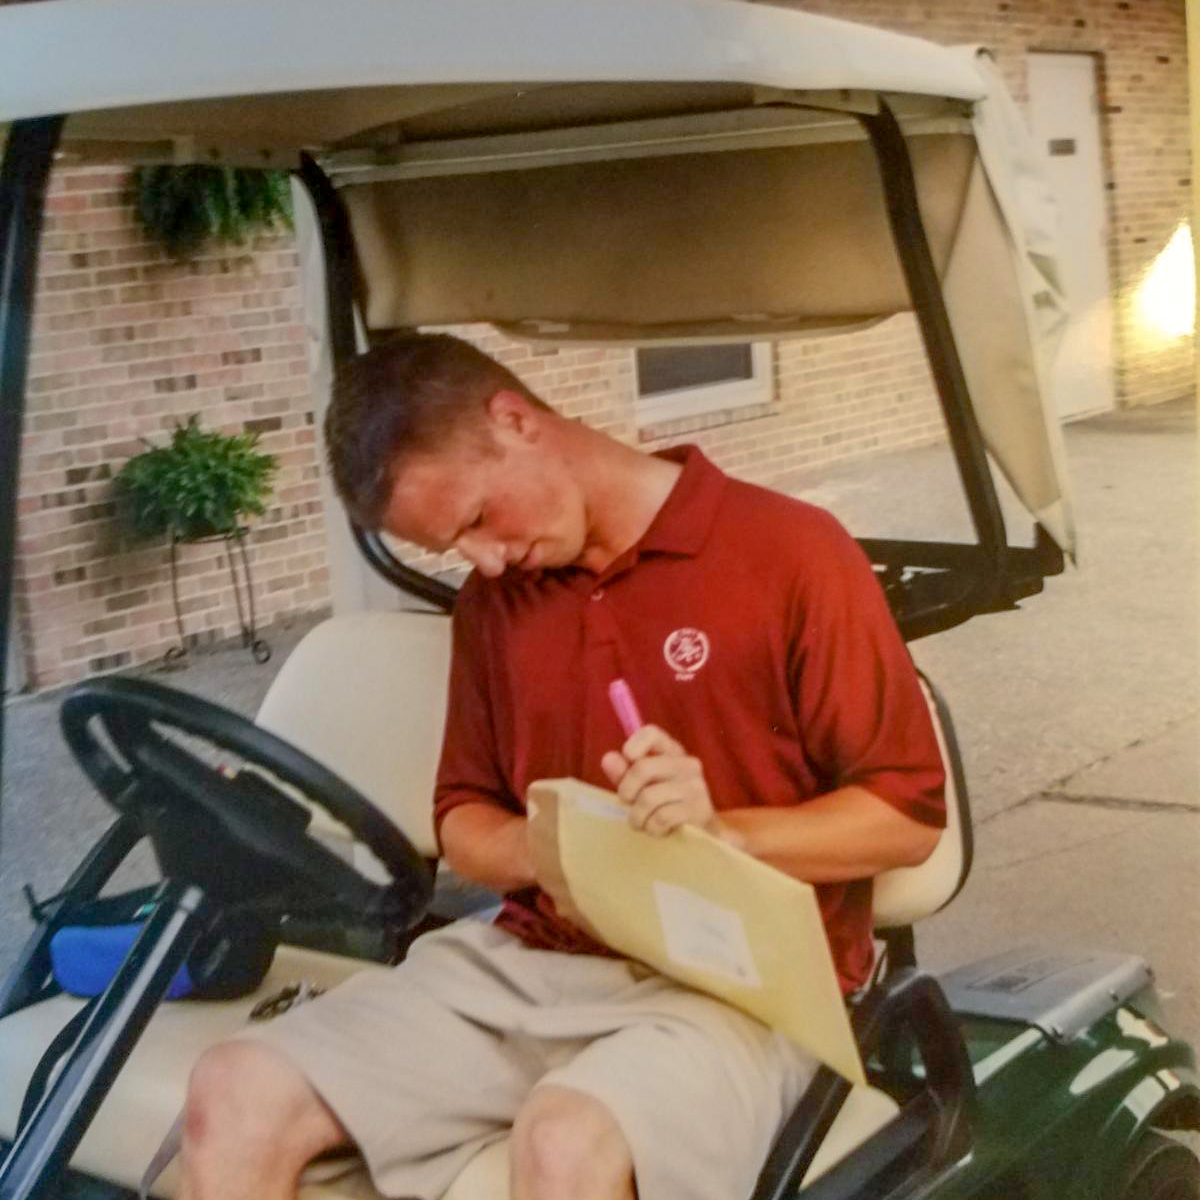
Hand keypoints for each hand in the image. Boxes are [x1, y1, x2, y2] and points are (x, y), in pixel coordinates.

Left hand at [600, 724, 718, 836]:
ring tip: (640, 822)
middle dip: (626, 791)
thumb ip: (624, 773)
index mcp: (671, 751)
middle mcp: (687, 764)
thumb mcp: (641, 786)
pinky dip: (652, 828)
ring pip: (648, 798)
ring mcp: (695, 786)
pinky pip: (661, 818)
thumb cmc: (665, 804)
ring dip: (637, 817)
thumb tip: (608, 758)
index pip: (651, 733)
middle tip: (628, 803)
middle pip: (643, 768)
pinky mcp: (698, 810)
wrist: (700, 833)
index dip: (634, 744)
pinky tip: (657, 830)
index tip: (627, 760)